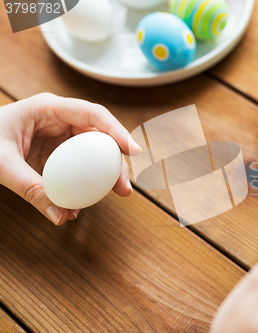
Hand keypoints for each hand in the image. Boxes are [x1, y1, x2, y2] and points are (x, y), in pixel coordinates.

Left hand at [0, 93, 140, 225]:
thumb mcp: (1, 164)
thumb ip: (30, 189)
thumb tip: (60, 216)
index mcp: (48, 108)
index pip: (92, 114)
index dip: (116, 130)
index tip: (133, 151)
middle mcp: (60, 120)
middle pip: (100, 135)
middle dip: (117, 159)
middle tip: (124, 185)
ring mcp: (59, 137)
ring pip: (94, 152)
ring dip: (107, 173)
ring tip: (118, 193)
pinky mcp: (56, 154)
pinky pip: (78, 167)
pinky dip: (86, 183)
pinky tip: (85, 201)